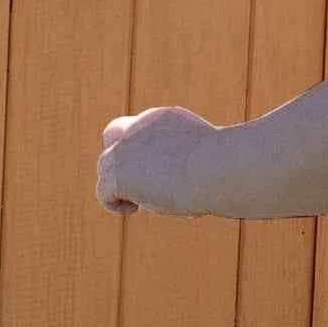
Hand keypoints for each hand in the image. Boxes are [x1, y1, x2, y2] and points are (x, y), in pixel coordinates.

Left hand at [96, 105, 222, 212]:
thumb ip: (190, 165)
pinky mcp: (120, 174)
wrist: (219, 167)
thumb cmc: (225, 168)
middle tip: (136, 182)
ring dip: (117, 184)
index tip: (158, 170)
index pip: (139, 127)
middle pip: (112, 136)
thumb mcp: (208, 160)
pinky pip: (103, 191)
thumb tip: (189, 191)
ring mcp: (126, 148)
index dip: (141, 149)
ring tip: (138, 201)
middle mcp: (140, 126)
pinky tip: (134, 208)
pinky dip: (114, 203)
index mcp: (163, 118)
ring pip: (105, 166)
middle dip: (119, 158)